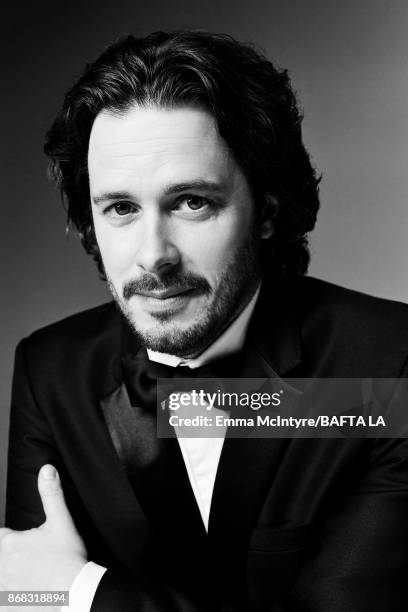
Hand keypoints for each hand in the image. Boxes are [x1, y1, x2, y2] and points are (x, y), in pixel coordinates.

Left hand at [0, 465, 86, 609]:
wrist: (74, 591)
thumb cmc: (67, 558)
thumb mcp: (61, 521)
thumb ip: (51, 494)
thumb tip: (47, 470)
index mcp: (10, 543)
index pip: (1, 537)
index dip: (11, 538)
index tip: (25, 543)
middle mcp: (2, 565)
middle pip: (1, 555)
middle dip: (12, 556)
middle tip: (32, 557)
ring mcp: (4, 586)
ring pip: (2, 575)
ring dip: (10, 574)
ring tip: (28, 574)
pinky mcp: (10, 604)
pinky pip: (4, 600)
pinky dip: (11, 596)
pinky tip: (26, 591)